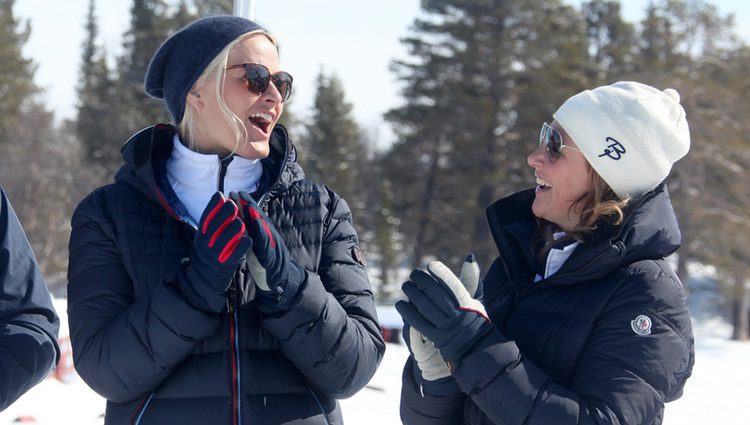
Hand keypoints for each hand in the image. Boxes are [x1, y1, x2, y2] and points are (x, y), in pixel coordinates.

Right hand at [178, 192, 250, 312]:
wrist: (205, 280)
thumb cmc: (209, 253)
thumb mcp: (205, 237)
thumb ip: (212, 221)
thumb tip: (221, 198)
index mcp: (201, 235)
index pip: (205, 218)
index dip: (212, 206)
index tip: (220, 195)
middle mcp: (205, 244)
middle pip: (215, 226)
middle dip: (224, 214)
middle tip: (233, 204)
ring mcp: (215, 255)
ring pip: (226, 239)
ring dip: (234, 228)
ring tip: (240, 222)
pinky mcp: (226, 265)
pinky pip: (236, 253)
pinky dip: (242, 245)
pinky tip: (248, 239)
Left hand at [229, 191, 304, 312]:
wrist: (282, 283)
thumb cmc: (265, 264)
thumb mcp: (256, 247)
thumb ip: (249, 235)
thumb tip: (237, 222)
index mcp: (263, 235)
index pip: (253, 217)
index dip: (244, 204)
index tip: (234, 193)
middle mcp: (269, 238)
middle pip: (258, 219)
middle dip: (248, 205)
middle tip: (237, 193)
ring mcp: (272, 247)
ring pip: (263, 230)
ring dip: (255, 217)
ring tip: (247, 206)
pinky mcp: (271, 259)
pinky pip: (266, 246)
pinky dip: (261, 235)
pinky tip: (255, 228)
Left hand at [406, 255, 480, 381]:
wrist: (474, 348)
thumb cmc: (474, 319)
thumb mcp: (476, 299)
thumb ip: (471, 279)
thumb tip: (469, 257)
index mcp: (467, 304)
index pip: (453, 285)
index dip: (441, 274)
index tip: (431, 265)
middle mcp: (456, 314)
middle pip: (435, 293)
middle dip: (422, 280)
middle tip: (414, 274)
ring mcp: (445, 326)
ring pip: (424, 306)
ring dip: (412, 294)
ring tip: (406, 285)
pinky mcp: (435, 337)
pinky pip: (418, 322)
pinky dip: (408, 312)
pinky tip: (401, 304)